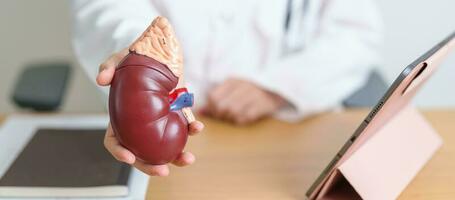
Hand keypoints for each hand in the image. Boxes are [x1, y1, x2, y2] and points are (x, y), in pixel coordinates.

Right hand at [98, 49, 203, 175]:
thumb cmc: (135, 59)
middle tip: (162, 171)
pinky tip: (197, 127)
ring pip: (166, 146)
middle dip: (151, 166)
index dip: (120, 152)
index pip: (115, 141)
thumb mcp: (118, 60)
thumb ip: (107, 68)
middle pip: (143, 153)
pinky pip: (184, 126)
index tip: (129, 157)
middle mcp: (141, 125)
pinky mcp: (177, 114)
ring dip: (178, 156)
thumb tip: (101, 80)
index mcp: (121, 118)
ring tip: (188, 159)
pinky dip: (192, 129)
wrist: (160, 49)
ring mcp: (160, 121)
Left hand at [205, 78, 285, 124]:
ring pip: (233, 112)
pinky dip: (242, 120)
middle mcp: (242, 86)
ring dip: (231, 118)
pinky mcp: (263, 104)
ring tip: (235, 116)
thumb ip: (218, 98)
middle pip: (222, 106)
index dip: (211, 108)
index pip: (213, 97)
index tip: (216, 112)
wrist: (277, 87)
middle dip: (220, 115)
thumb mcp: (234, 89)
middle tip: (225, 117)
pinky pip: (246, 116)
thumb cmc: (250, 91)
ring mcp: (253, 95)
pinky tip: (245, 117)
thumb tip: (201, 111)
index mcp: (232, 81)